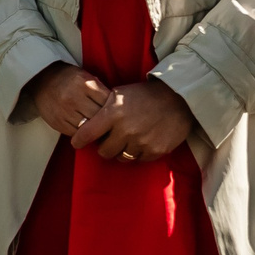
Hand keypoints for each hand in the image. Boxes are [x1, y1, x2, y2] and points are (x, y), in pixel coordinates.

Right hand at [28, 62, 111, 138]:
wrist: (41, 79)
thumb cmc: (69, 79)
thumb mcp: (86, 78)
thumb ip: (101, 91)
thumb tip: (118, 110)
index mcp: (84, 83)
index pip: (107, 102)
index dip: (114, 110)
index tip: (118, 114)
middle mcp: (73, 97)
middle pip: (99, 117)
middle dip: (107, 122)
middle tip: (113, 126)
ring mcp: (64, 111)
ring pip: (88, 128)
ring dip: (95, 130)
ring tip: (100, 129)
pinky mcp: (57, 122)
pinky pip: (76, 133)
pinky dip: (83, 133)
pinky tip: (86, 130)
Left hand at [72, 78, 196, 164]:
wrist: (177, 98)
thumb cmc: (144, 94)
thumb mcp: (119, 94)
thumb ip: (103, 108)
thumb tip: (86, 121)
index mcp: (113, 113)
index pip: (88, 133)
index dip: (79, 140)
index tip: (76, 143)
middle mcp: (126, 130)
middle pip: (104, 152)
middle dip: (104, 148)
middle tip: (108, 142)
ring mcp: (142, 142)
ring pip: (122, 158)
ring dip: (122, 151)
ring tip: (127, 141)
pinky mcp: (156, 150)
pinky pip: (140, 160)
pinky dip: (138, 154)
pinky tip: (141, 143)